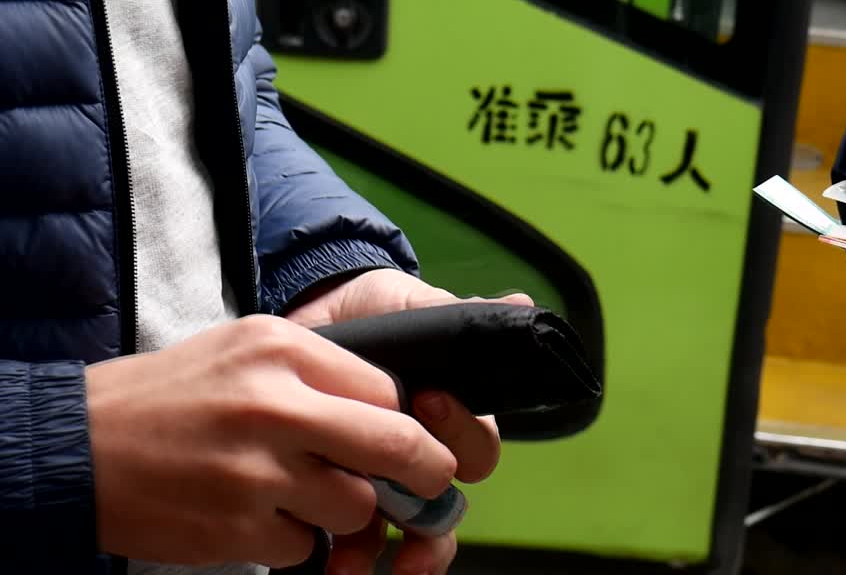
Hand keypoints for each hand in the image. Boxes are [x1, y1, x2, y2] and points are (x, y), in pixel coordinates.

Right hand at [87, 315, 458, 567]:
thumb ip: (320, 371)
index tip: (402, 437)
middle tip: (423, 482)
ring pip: (355, 507)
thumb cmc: (172, 396)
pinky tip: (254, 514)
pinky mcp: (235, 526)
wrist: (78, 445)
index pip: (389, 391)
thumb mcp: (247, 350)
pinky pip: (303, 546)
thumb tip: (394, 409)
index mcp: (284, 349)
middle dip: (424, 472)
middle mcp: (276, 405)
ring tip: (297, 493)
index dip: (403, 421)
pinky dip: (290, 539)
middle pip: (397, 446)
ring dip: (341, 512)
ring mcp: (256, 470)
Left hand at [284, 269, 532, 574]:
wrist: (313, 312)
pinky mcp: (336, 487)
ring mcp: (381, 476)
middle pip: (446, 510)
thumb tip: (522, 306)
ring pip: (404, 534)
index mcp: (452, 419)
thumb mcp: (414, 307)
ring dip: (393, 555)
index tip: (429, 400)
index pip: (476, 448)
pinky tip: (327, 560)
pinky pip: (351, 536)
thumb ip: (459, 317)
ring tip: (358, 562)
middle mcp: (422, 456)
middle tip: (411, 521)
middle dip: (434, 530)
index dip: (460, 432)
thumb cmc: (378, 313)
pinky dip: (344, 556)